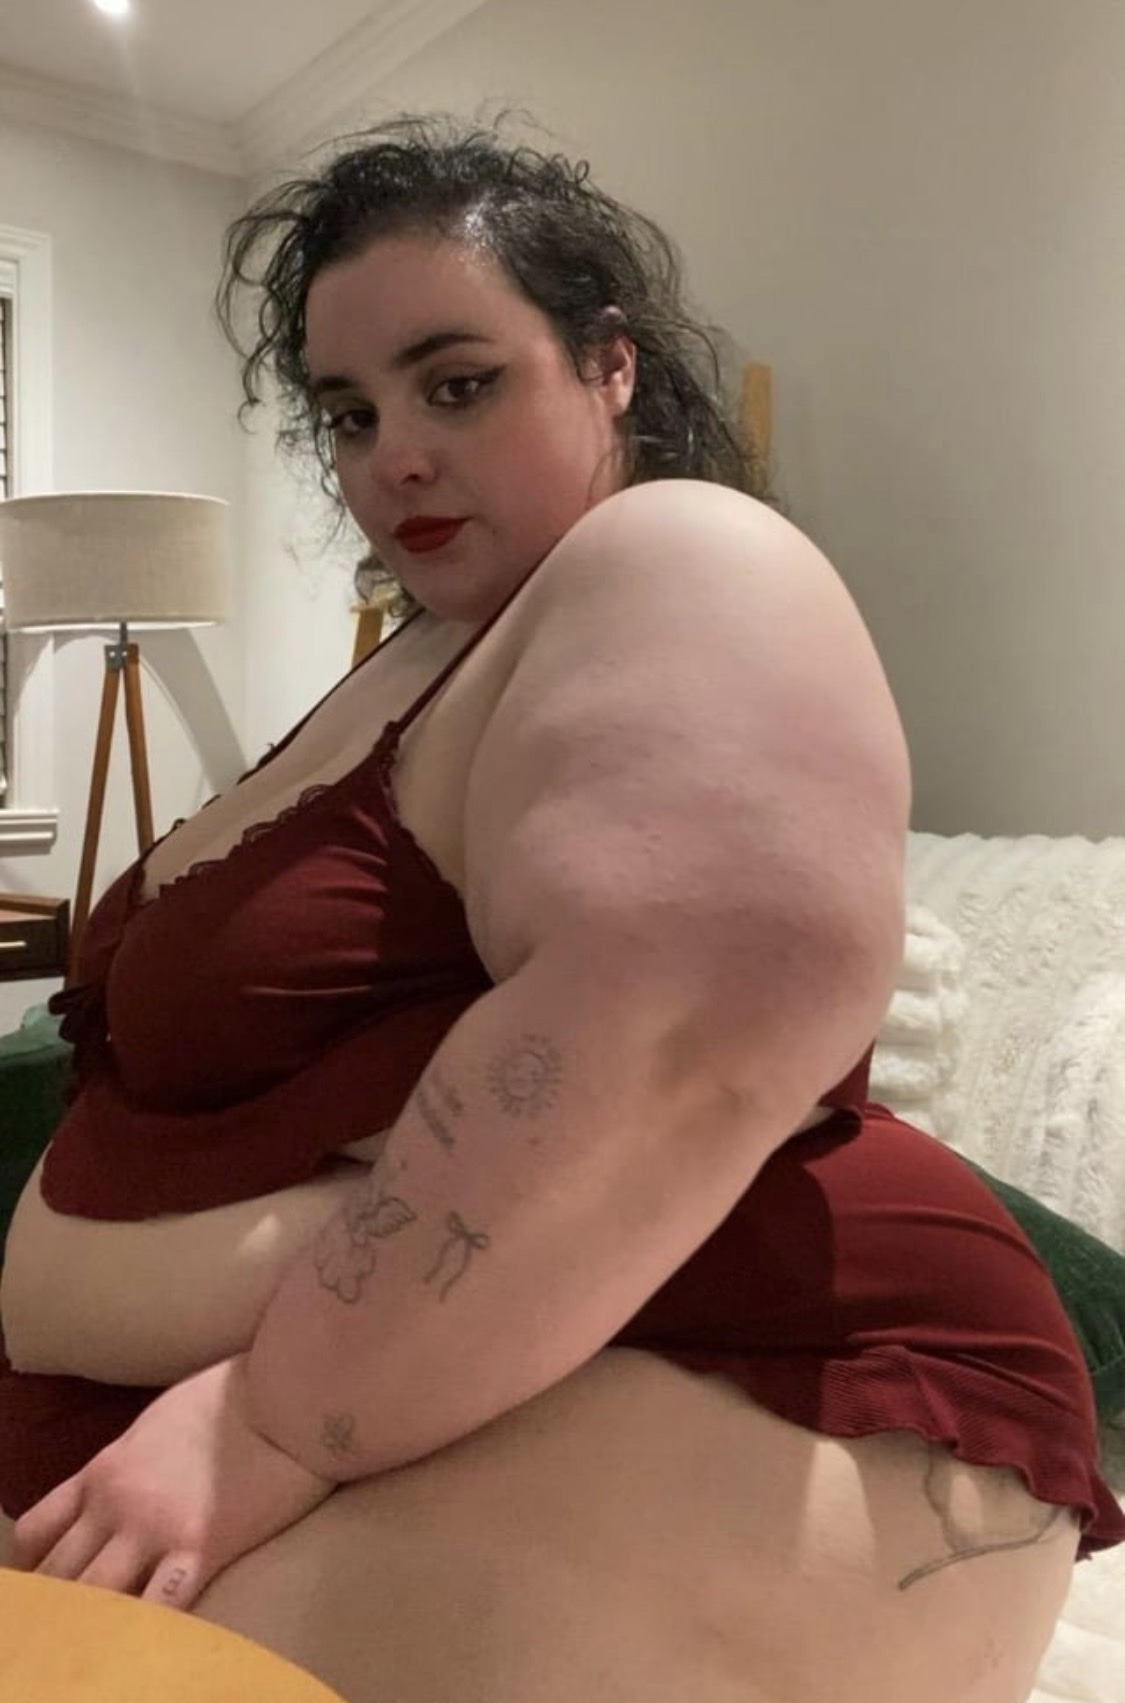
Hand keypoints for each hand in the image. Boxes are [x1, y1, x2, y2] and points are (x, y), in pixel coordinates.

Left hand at [10, 1355, 335, 1609]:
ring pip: (93, 1598)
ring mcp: (156, 1528)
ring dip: (96, 1618)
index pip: (36, 1530)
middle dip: (59, 1599)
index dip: (31, 1565)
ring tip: (107, 1634)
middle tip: (75, 1615)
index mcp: (105, 1469)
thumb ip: (130, 1460)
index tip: (47, 1580)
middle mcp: (117, 1503)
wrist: (288, 1393)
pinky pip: (158, 1608)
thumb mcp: (158, 1419)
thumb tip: (124, 1486)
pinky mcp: (202, 1548)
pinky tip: (158, 1634)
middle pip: (57, 1574)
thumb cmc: (233, 1395)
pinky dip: (150, 1627)